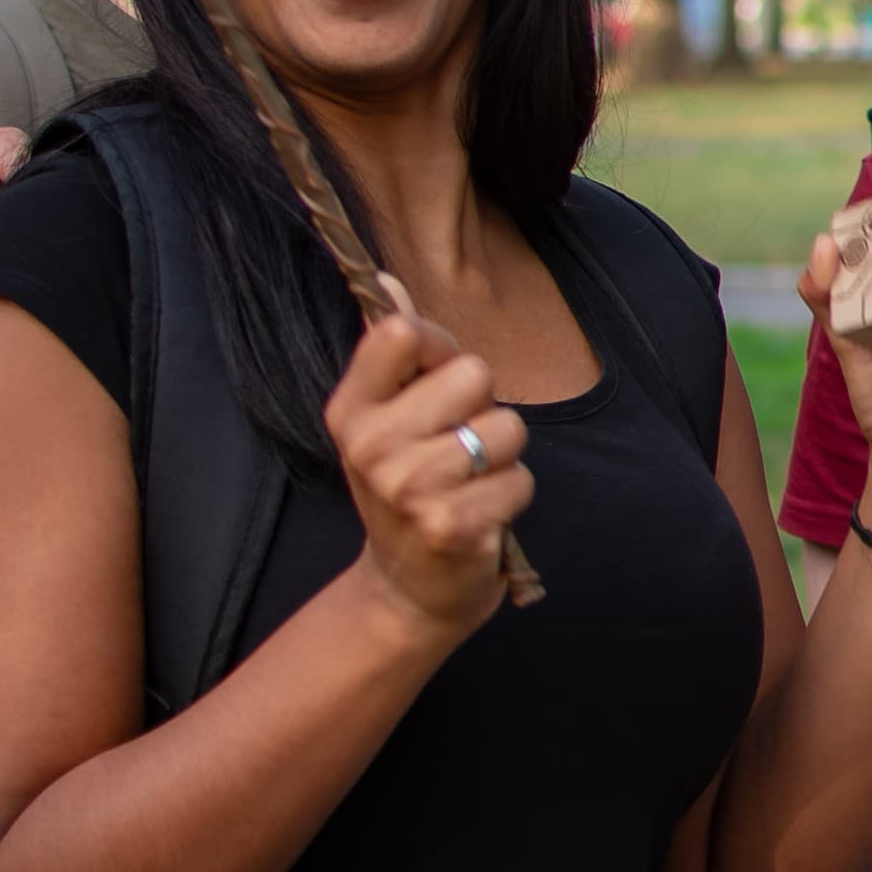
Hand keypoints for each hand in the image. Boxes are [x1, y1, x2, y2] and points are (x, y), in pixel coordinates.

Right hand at [324, 305, 530, 641]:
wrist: (406, 589)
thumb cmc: (406, 489)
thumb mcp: (384, 422)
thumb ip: (393, 352)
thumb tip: (388, 281)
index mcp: (351, 410)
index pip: (402, 334)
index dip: (441, 347)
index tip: (437, 378)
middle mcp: (371, 446)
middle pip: (473, 374)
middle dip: (484, 407)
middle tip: (458, 446)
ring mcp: (409, 489)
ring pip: (507, 428)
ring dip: (504, 458)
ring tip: (469, 483)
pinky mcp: (451, 526)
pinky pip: (521, 480)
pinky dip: (512, 497)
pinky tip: (480, 515)